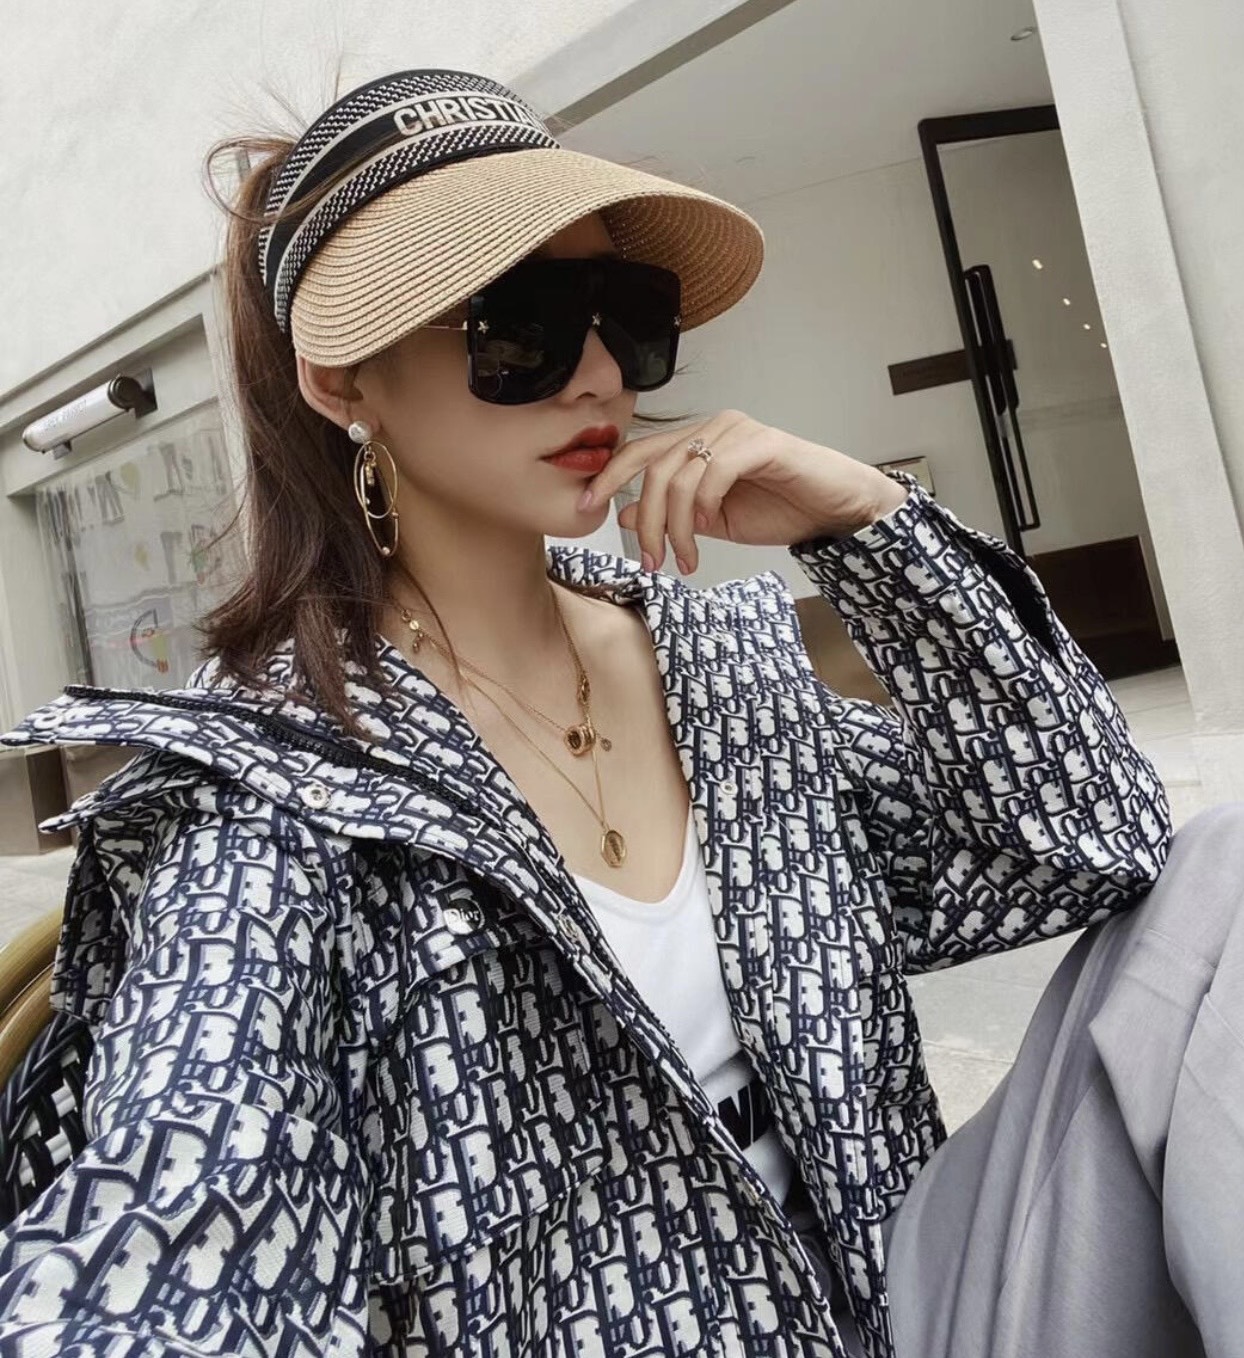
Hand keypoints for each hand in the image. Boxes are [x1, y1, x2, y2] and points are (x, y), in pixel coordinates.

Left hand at [577, 409, 909, 573]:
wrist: (837, 511)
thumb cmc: (781, 510)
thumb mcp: (713, 521)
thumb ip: (671, 514)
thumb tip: (622, 511)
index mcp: (697, 442)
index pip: (637, 453)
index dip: (605, 477)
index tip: (582, 510)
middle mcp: (712, 428)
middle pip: (652, 468)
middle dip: (644, 520)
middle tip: (648, 561)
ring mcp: (736, 430)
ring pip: (680, 475)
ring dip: (673, 526)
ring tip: (684, 561)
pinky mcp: (762, 442)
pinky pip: (714, 471)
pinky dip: (703, 506)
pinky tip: (707, 534)